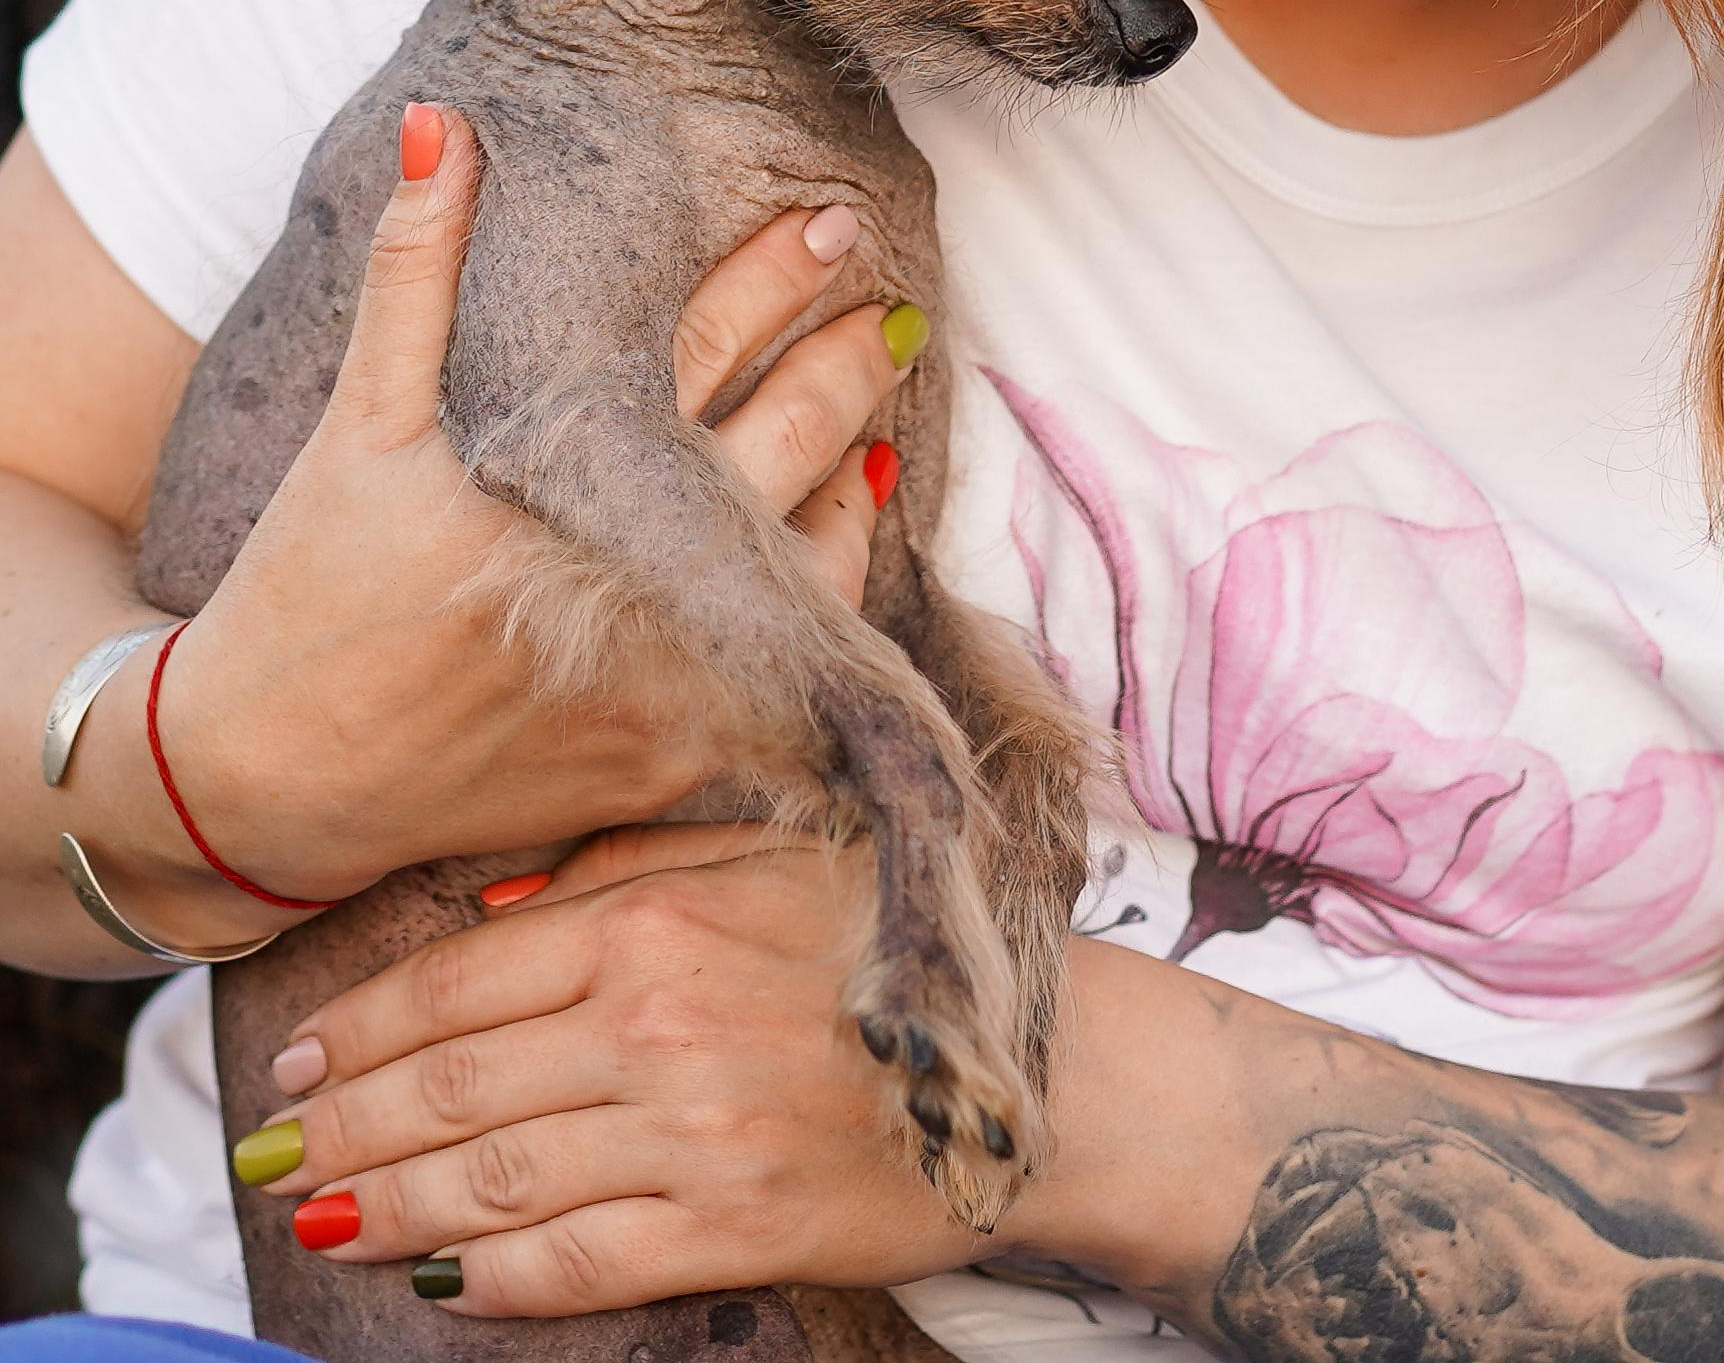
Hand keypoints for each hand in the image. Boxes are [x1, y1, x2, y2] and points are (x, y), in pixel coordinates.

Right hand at [154, 109, 918, 907]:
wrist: (266, 788)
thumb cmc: (308, 588)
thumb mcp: (355, 422)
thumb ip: (411, 270)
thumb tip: (444, 123)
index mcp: (560, 474)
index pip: (702, 343)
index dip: (776, 275)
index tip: (835, 219)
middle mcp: (630, 575)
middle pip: (781, 438)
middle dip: (844, 359)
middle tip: (889, 303)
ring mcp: (664, 673)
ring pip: (813, 553)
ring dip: (848, 467)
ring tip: (878, 403)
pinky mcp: (671, 757)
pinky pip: (795, 660)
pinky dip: (829, 584)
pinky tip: (844, 526)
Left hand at [240, 823, 983, 1309]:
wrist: (1042, 1069)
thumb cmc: (895, 945)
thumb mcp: (765, 857)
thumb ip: (628, 865)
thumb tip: (493, 903)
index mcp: (660, 919)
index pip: (466, 976)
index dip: (371, 1022)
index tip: (308, 1050)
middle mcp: (658, 1022)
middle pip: (455, 1083)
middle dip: (346, 1119)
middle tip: (270, 1145)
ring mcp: (691, 1132)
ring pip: (490, 1181)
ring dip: (386, 1204)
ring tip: (320, 1211)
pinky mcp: (728, 1226)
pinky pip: (574, 1262)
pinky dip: (489, 1278)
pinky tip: (435, 1278)